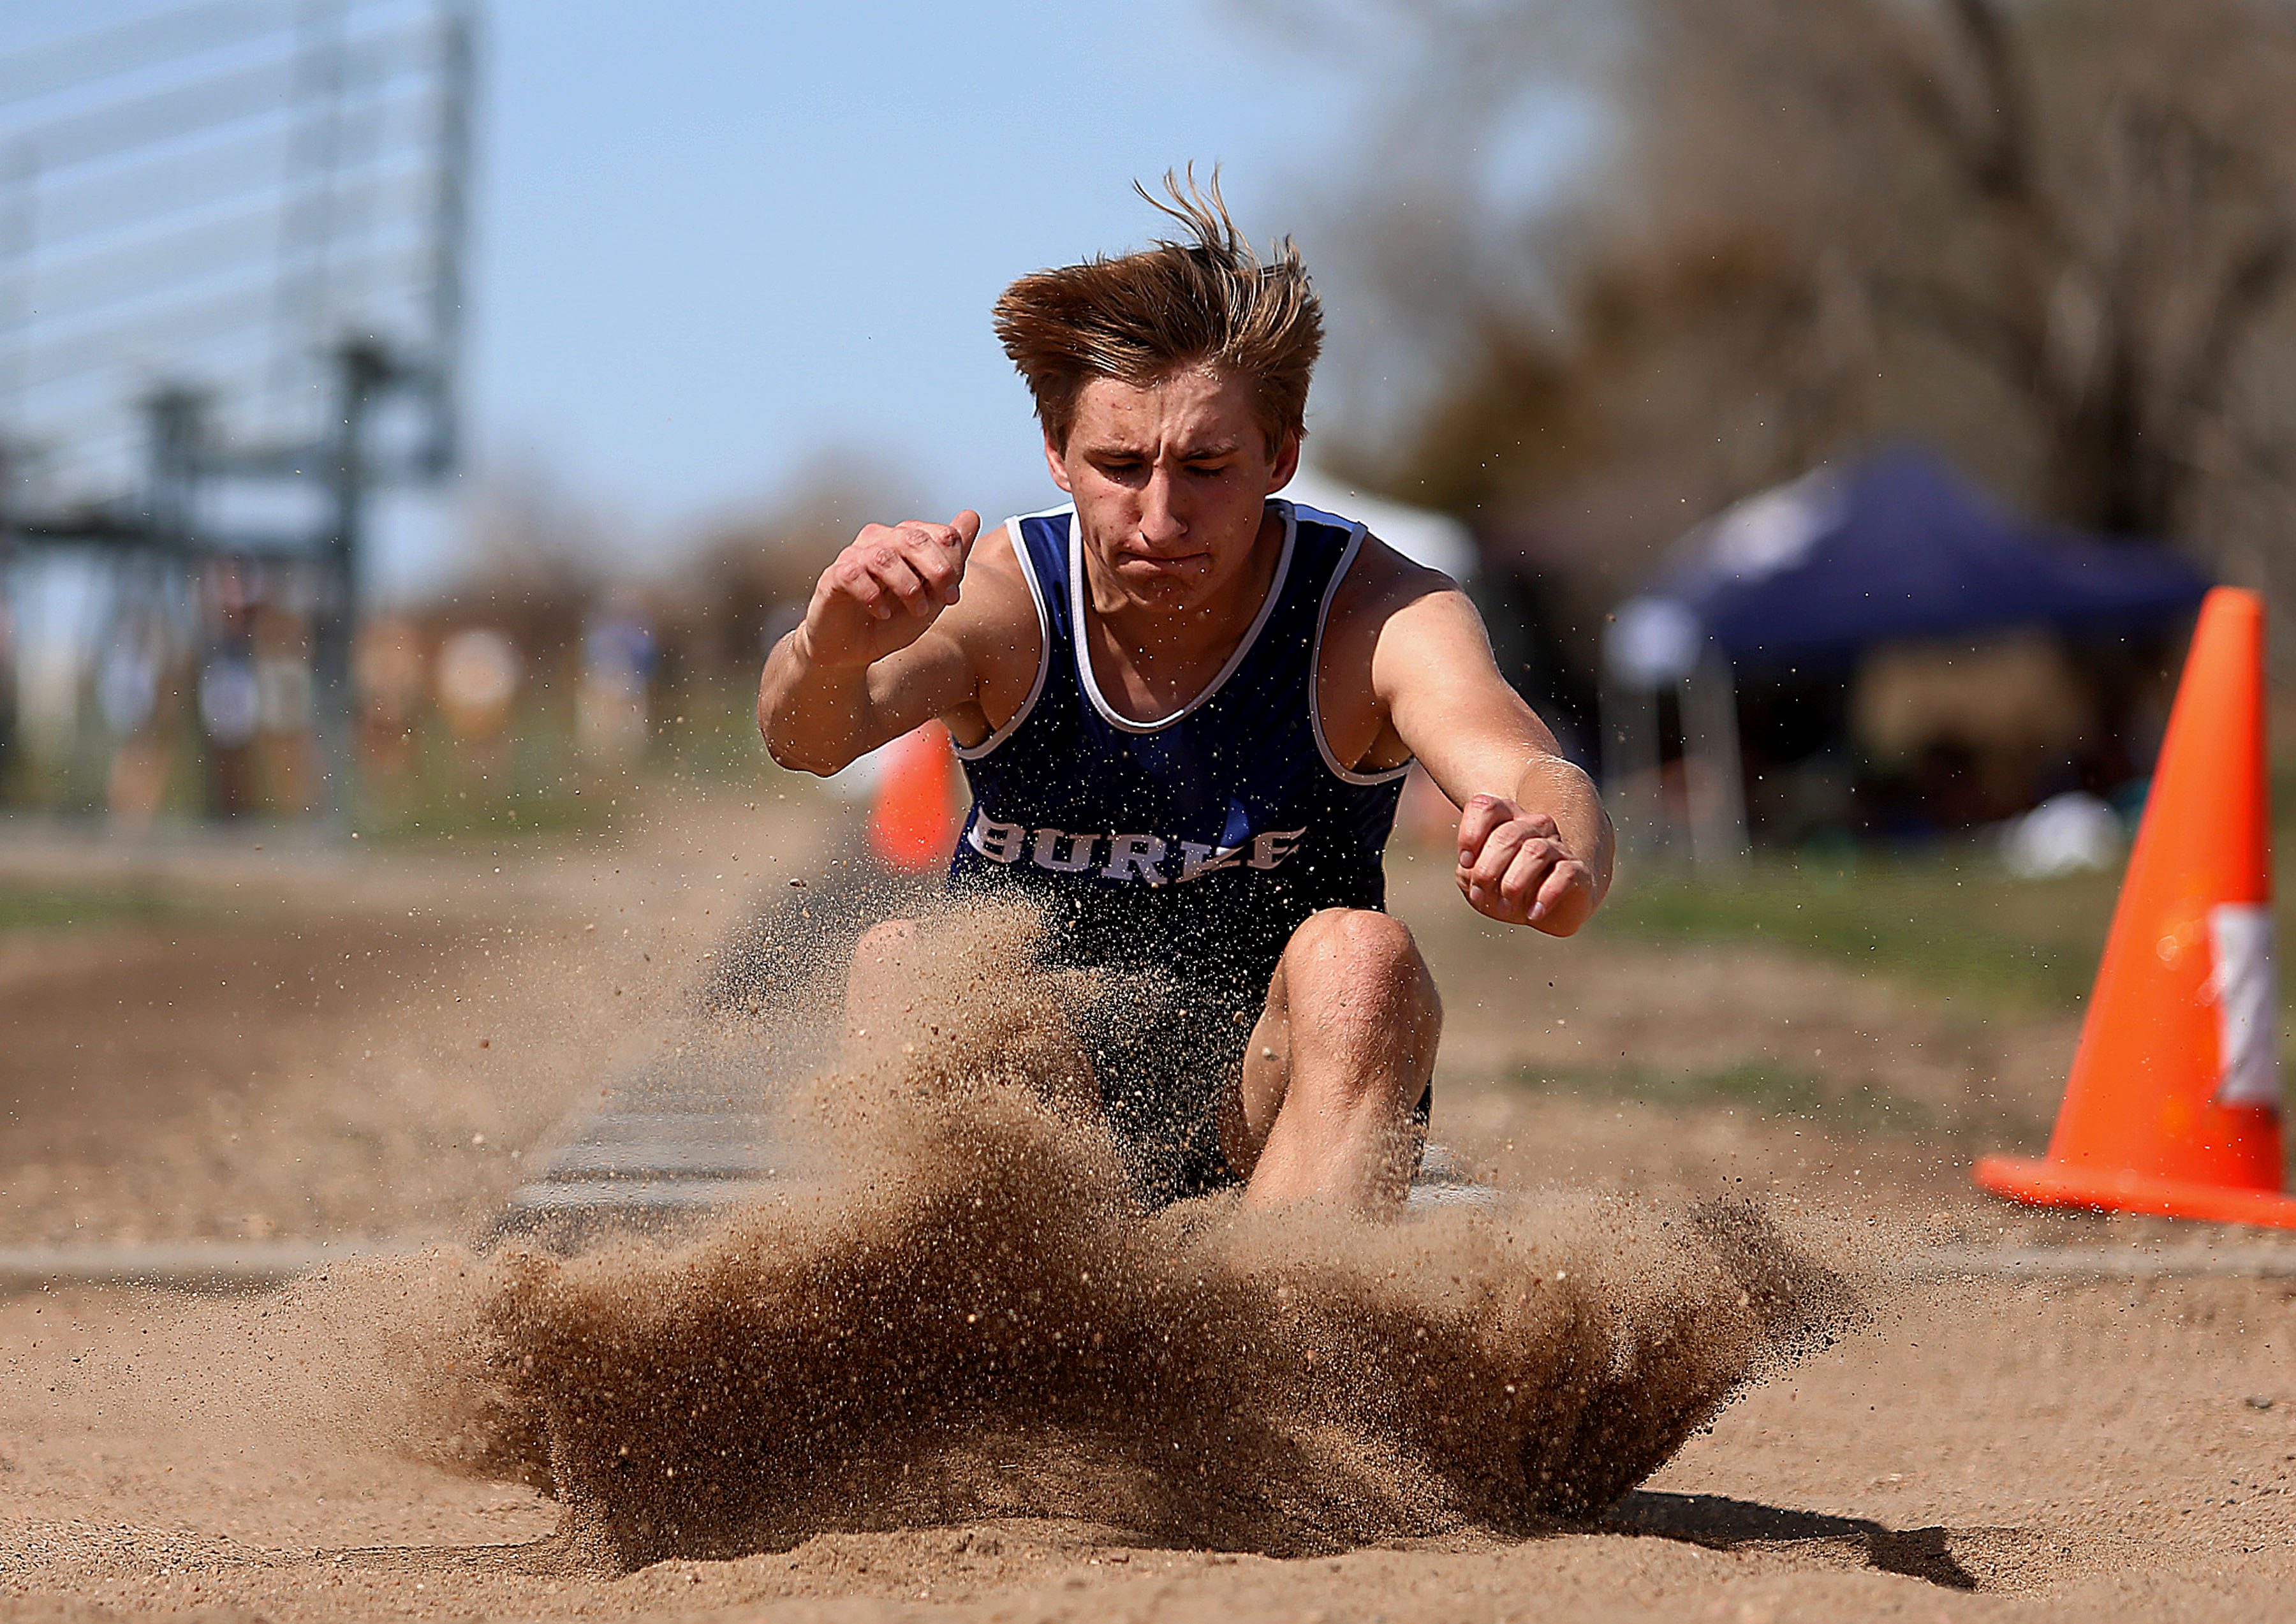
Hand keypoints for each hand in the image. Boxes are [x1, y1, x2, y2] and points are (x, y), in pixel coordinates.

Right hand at [799, 510, 979, 669]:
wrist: (852, 649)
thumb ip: (952, 559)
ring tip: (916, 611)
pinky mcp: (834, 576)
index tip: (952, 596)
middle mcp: (880, 540)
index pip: (938, 534)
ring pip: (885, 557)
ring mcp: (855, 556)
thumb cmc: (892, 620)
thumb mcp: (931, 595)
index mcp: (906, 540)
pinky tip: (882, 614)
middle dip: (936, 570)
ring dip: (908, 587)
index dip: (952, 563)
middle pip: (914, 538)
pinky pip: (854, 574)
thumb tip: (971, 515)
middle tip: (944, 600)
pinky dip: (873, 597)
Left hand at [1455, 793, 1594, 930]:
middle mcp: (1533, 825)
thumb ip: (1469, 873)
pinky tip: (1533, 914)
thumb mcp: (1478, 882)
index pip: (1486, 807)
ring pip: (1534, 851)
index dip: (1470, 834)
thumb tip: (1473, 872)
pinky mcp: (1576, 869)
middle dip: (1487, 870)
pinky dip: (1546, 896)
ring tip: (1505, 908)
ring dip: (1513, 884)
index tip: (1465, 863)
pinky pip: (1564, 874)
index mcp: (1506, 818)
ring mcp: (1556, 846)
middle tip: (1480, 895)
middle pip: (1507, 835)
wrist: (1547, 910)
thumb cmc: (1506, 889)